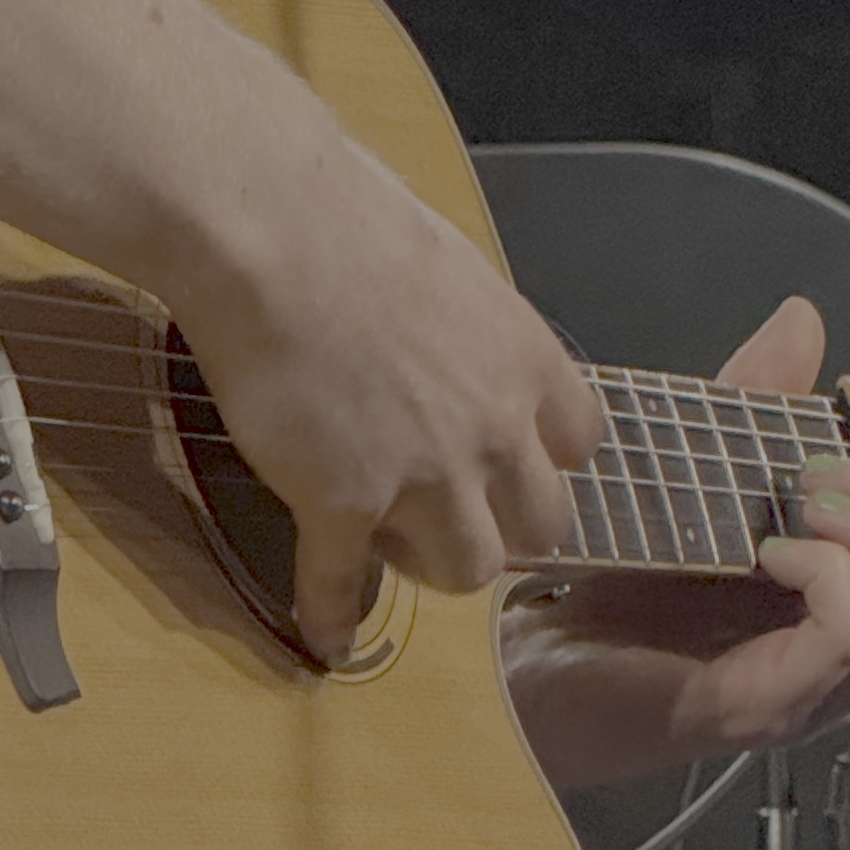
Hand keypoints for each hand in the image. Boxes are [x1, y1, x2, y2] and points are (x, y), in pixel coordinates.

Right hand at [173, 134, 602, 662]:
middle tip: (450, 508)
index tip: (503, 456)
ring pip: (468, 567)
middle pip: (542, 524)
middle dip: (501, 522)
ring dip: (433, 564)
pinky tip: (326, 635)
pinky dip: (334, 614)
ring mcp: (423, 473)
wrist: (271, 228)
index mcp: (525, 358)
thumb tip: (444, 333)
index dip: (539, 457)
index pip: (578, 443)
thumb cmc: (346, 214)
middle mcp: (493, 427)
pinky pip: (344, 584)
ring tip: (388, 542)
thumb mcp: (446, 264)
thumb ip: (467, 326)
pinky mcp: (344, 503)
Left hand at [499, 295, 849, 790]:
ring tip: (800, 510)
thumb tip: (802, 322)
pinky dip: (826, 574)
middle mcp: (843, 664)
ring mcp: (810, 691)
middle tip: (815, 479)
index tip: (841, 456)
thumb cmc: (609, 588)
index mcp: (845, 612)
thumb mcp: (699, 479)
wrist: (526, 669)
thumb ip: (758, 403)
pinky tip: (768, 553)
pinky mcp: (762, 706)